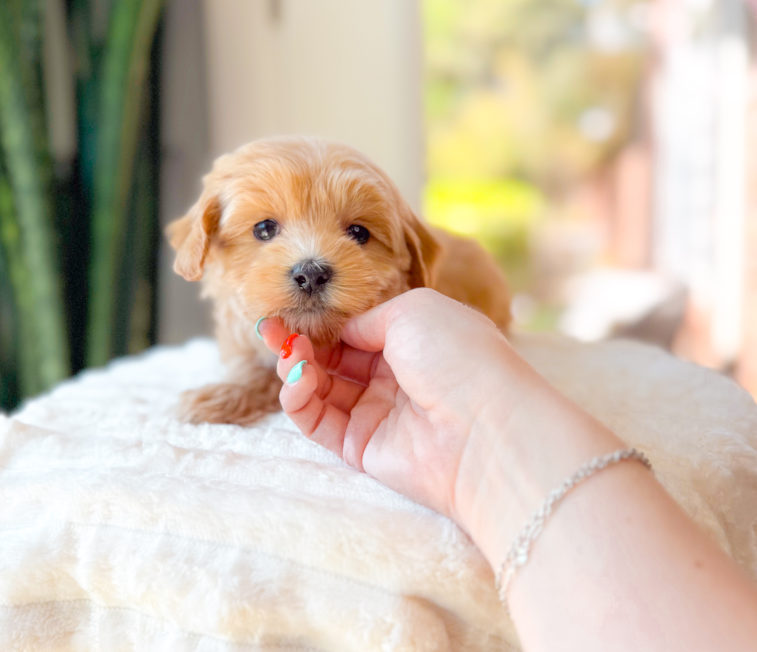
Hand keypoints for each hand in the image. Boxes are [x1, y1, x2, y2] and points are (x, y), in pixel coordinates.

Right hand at [258, 288, 539, 525]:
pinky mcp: (361, 448)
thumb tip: (337, 331)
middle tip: (269, 330)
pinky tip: (298, 381)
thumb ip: (366, 318)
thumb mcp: (413, 311)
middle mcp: (394, 375)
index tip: (288, 308)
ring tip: (289, 356)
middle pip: (332, 357)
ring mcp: (377, 412)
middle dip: (299, 341)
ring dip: (297, 368)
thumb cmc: (459, 357)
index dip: (321, 320)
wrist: (487, 430)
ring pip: (320, 388)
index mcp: (413, 338)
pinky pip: (318, 422)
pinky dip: (299, 400)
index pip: (354, 328)